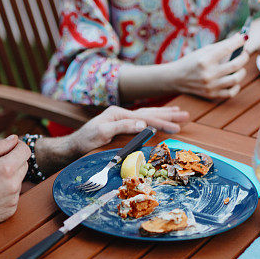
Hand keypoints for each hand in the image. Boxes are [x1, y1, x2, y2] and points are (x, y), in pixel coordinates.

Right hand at [0, 135, 30, 232]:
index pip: (25, 151)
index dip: (19, 146)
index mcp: (5, 169)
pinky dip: (7, 191)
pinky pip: (14, 195)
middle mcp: (13, 185)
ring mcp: (13, 199)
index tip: (11, 147)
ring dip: (10, 177)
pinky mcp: (11, 210)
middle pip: (24, 165)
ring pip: (19, 180)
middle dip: (14, 161)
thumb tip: (15, 138)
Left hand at [70, 105, 189, 154]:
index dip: (162, 122)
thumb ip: (123, 126)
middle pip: (150, 112)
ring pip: (147, 114)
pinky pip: (142, 119)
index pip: (146, 118)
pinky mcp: (120, 125)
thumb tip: (144, 124)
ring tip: (178, 113)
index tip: (177, 127)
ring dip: (163, 114)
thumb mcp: (102, 132)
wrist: (73, 146)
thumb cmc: (85, 141)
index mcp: (119, 113)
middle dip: (168, 114)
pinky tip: (158, 119)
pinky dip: (153, 118)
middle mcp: (121, 113)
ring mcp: (121, 118)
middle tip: (186, 114)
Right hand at [169, 33, 248, 98]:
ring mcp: (210, 86)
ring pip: (236, 79)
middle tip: (244, 53)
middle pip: (235, 64)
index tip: (244, 37)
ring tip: (240, 67)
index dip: (239, 41)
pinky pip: (231, 92)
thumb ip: (222, 45)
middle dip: (244, 56)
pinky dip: (236, 86)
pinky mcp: (211, 95)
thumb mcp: (203, 51)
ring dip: (242, 71)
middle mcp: (208, 74)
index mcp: (205, 60)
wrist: (176, 78)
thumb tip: (240, 37)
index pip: (227, 48)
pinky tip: (235, 80)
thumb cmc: (191, 62)